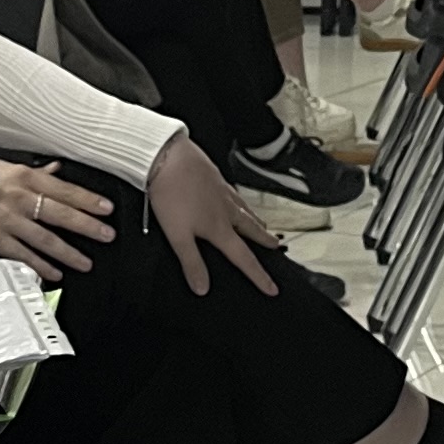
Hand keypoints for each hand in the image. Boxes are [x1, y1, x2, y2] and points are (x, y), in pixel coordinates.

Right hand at [0, 157, 116, 280]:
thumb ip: (30, 171)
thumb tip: (54, 170)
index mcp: (21, 177)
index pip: (63, 189)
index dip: (87, 200)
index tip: (106, 208)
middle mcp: (17, 199)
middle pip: (60, 214)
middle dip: (87, 226)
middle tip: (106, 235)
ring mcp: (6, 221)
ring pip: (45, 239)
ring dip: (69, 252)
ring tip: (86, 262)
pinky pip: (24, 256)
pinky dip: (42, 266)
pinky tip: (55, 273)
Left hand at [144, 134, 280, 297]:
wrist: (167, 155)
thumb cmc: (170, 194)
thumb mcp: (178, 236)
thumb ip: (192, 262)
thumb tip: (202, 288)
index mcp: (219, 227)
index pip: (243, 258)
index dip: (258, 276)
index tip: (272, 288)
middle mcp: (226, 209)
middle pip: (251, 229)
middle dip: (264, 241)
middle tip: (276, 247)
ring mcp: (222, 190)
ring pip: (245, 209)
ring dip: (256, 220)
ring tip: (264, 225)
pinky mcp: (214, 176)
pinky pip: (235, 193)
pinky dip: (241, 201)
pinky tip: (235, 199)